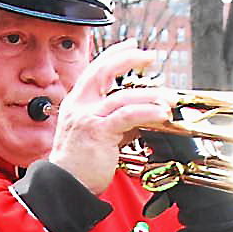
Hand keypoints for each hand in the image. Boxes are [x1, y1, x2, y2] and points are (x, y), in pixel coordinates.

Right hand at [47, 40, 170, 195]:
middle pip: (105, 71)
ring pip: (123, 96)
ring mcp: (88, 117)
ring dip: (150, 95)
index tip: (132, 46)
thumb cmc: (79, 166)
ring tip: (167, 98)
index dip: (114, 54)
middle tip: (149, 57)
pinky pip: (128, 116)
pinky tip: (161, 113)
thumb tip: (139, 117)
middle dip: (129, 59)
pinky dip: (147, 112)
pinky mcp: (99, 131)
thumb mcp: (95, 135)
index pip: (95, 70)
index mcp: (76, 104)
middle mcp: (80, 106)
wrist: (65, 186)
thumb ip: (115, 122)